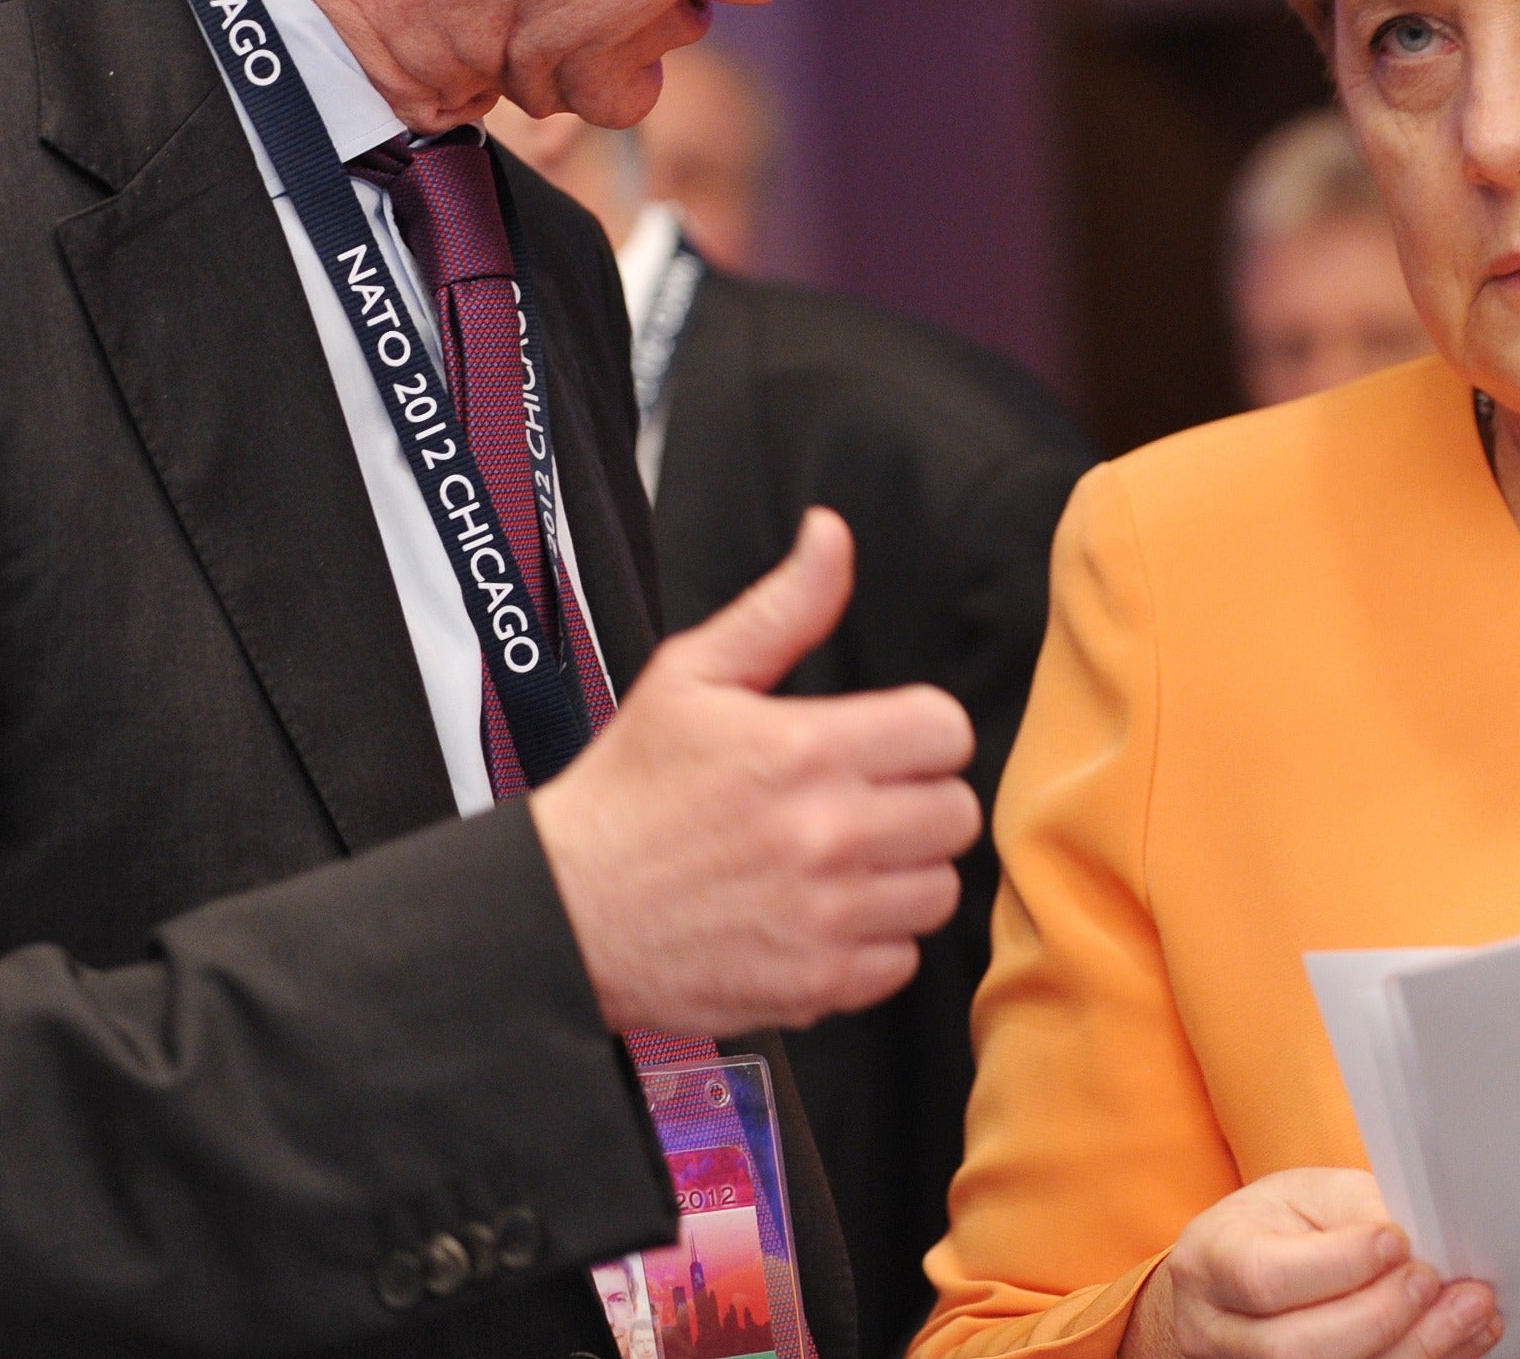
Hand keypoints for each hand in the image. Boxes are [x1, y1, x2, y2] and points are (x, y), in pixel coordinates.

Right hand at [531, 508, 978, 1037]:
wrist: (563, 913)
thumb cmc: (627, 793)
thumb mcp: (691, 677)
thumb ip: (781, 607)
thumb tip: (832, 535)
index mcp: (804, 749)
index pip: (945, 731)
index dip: (919, 733)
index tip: (883, 745)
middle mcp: (826, 834)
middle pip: (956, 812)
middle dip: (916, 801)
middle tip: (862, 803)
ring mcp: (826, 916)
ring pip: (939, 889)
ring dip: (902, 874)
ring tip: (843, 862)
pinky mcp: (818, 985)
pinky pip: (903, 961)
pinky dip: (874, 944)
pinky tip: (824, 917)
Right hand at [1121, 1170, 1498, 1358]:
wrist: (1242, 1277)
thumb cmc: (1275, 1228)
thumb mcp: (1302, 1196)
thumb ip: (1356, 1213)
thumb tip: (1416, 1244)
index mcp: (1213, 1262)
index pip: (1267, 1278)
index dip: (1339, 1265)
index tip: (1396, 1241)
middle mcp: (1221, 1333)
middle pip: (1298, 1348)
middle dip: (1381, 1317)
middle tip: (1434, 1282)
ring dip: (1415, 1350)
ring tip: (1470, 1312)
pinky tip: (1459, 1340)